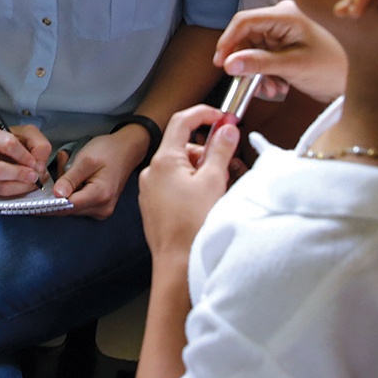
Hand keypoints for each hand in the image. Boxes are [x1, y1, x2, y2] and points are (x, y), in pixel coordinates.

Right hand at [0, 124, 50, 197]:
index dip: (24, 156)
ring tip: (32, 183)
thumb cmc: (10, 140)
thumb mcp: (28, 135)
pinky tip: (22, 186)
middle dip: (20, 176)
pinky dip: (14, 194)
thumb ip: (40, 147)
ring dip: (20, 188)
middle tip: (34, 177)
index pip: (8, 145)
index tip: (34, 162)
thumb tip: (39, 168)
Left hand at [52, 125, 151, 218]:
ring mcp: (101, 210)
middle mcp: (101, 208)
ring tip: (67, 164)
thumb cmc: (109, 151)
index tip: (31, 198)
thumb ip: (70, 178)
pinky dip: (70, 191)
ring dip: (63, 190)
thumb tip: (56, 195)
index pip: (66, 207)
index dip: (47, 203)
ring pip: (71, 206)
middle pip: (67, 208)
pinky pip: (77, 203)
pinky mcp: (99, 207)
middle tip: (55, 168)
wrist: (128, 149)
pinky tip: (72, 174)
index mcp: (99, 196)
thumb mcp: (86, 160)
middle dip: (55, 192)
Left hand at [139, 105, 238, 261]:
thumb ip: (220, 150)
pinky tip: (204, 201)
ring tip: (217, 190)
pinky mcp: (154, 205)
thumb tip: (226, 129)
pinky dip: (190, 185)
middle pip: (183, 147)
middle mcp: (152, 172)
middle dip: (207, 152)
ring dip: (200, 171)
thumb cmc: (193, 225)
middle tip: (227, 166)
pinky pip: (173, 185)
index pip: (182, 121)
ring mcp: (150, 189)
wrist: (177, 263)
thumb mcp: (213, 181)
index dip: (204, 114)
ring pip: (180, 167)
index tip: (222, 117)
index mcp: (164, 160)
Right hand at [214, 0, 345, 102]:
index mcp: (286, 15)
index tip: (221, 64)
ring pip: (255, 49)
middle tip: (249, 84)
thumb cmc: (334, 68)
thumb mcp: (293, 67)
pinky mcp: (288, 43)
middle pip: (247, 36)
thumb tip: (229, 64)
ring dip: (257, 71)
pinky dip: (267, 72)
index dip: (228, 41)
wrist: (359, 79)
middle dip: (246, 62)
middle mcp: (284, 17)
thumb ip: (259, 64)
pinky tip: (278, 86)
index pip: (245, 21)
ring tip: (271, 90)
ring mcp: (286, 30)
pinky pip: (266, 55)